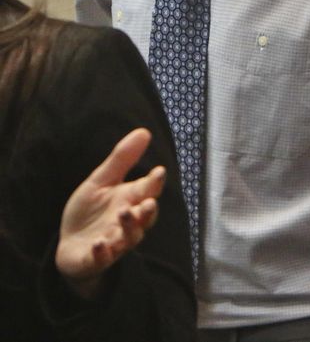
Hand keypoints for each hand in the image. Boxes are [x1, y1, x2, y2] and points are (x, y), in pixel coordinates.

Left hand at [55, 128, 165, 299]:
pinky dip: (102, 252)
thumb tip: (144, 131)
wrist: (70, 246)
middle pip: (145, 218)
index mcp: (131, 200)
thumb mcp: (101, 181)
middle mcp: (128, 222)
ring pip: (129, 237)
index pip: (149, 190)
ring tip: (123, 214)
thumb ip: (122, 159)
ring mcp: (114, 242)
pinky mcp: (96, 259)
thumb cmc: (91, 212)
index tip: (158, 171)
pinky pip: (103, 258)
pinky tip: (99, 243)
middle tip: (148, 202)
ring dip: (129, 227)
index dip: (155, 182)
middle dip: (148, 211)